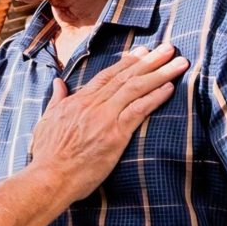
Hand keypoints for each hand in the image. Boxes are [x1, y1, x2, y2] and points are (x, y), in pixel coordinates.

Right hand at [29, 43, 187, 201]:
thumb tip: (58, 83)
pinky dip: (155, 97)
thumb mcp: (46, 121)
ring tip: (180, 62)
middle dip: (150, 60)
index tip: (143, 51)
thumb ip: (56, 100)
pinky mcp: (115, 135)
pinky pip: (139, 110)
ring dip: (160, 73)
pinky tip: (170, 87)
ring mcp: (104, 118)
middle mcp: (93, 105)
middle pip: (125, 77)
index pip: (107, 76)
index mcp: (77, 101)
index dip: (127, 62)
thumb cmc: (47, 154)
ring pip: (136, 89)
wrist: (50, 177)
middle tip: (169, 48)